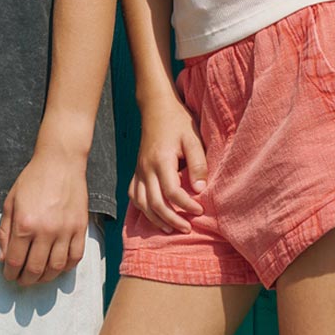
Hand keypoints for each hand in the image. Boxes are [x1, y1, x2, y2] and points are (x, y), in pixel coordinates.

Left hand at [0, 148, 88, 285]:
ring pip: (56, 268)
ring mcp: (65, 231)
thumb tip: (4, 258)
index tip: (9, 274)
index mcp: (24, 223)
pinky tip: (58, 266)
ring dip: (45, 277)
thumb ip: (5, 231)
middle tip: (22, 280)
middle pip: (35, 269)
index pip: (15, 260)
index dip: (10, 272)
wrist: (60, 162)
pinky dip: (66, 268)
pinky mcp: (80, 228)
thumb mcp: (10, 201)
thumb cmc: (32, 180)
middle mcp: (45, 230)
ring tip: (38, 276)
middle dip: (26, 279)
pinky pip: (75, 258)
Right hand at [130, 95, 206, 233]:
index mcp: (161, 160)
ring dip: (155, 218)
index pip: (172, 193)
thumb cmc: (178, 121)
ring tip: (171, 228)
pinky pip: (133, 193)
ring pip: (141, 202)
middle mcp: (146, 167)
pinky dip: (141, 207)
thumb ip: (198, 164)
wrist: (156, 106)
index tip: (201, 209)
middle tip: (189, 227)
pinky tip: (153, 214)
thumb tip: (200, 189)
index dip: (187, 205)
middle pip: (155, 203)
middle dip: (172, 219)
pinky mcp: (137, 168)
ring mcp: (139, 168)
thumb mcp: (193, 138)